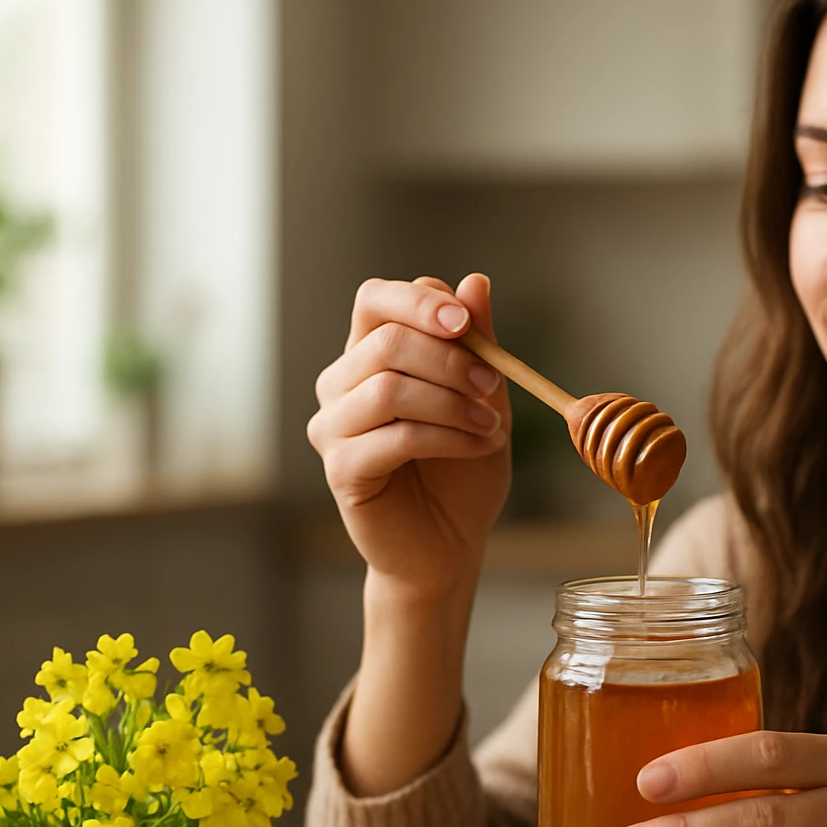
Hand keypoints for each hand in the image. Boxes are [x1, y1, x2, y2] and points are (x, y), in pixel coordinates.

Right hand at [307, 273, 510, 598]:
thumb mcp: (484, 400)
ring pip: (388, 388)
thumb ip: (477, 343)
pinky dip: (447, 438)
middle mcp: (341, 384)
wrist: (450, 544)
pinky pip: (393, 437)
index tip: (465, 323)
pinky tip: (477, 448)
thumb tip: (475, 282)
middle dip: (450, 360)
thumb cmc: (462, 471)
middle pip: (384, 342)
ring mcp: (333, 427)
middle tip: (494, 388)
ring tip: (490, 429)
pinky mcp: (341, 469)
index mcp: (370, 355)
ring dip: (452, 404)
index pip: (375, 300)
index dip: (418, 302)